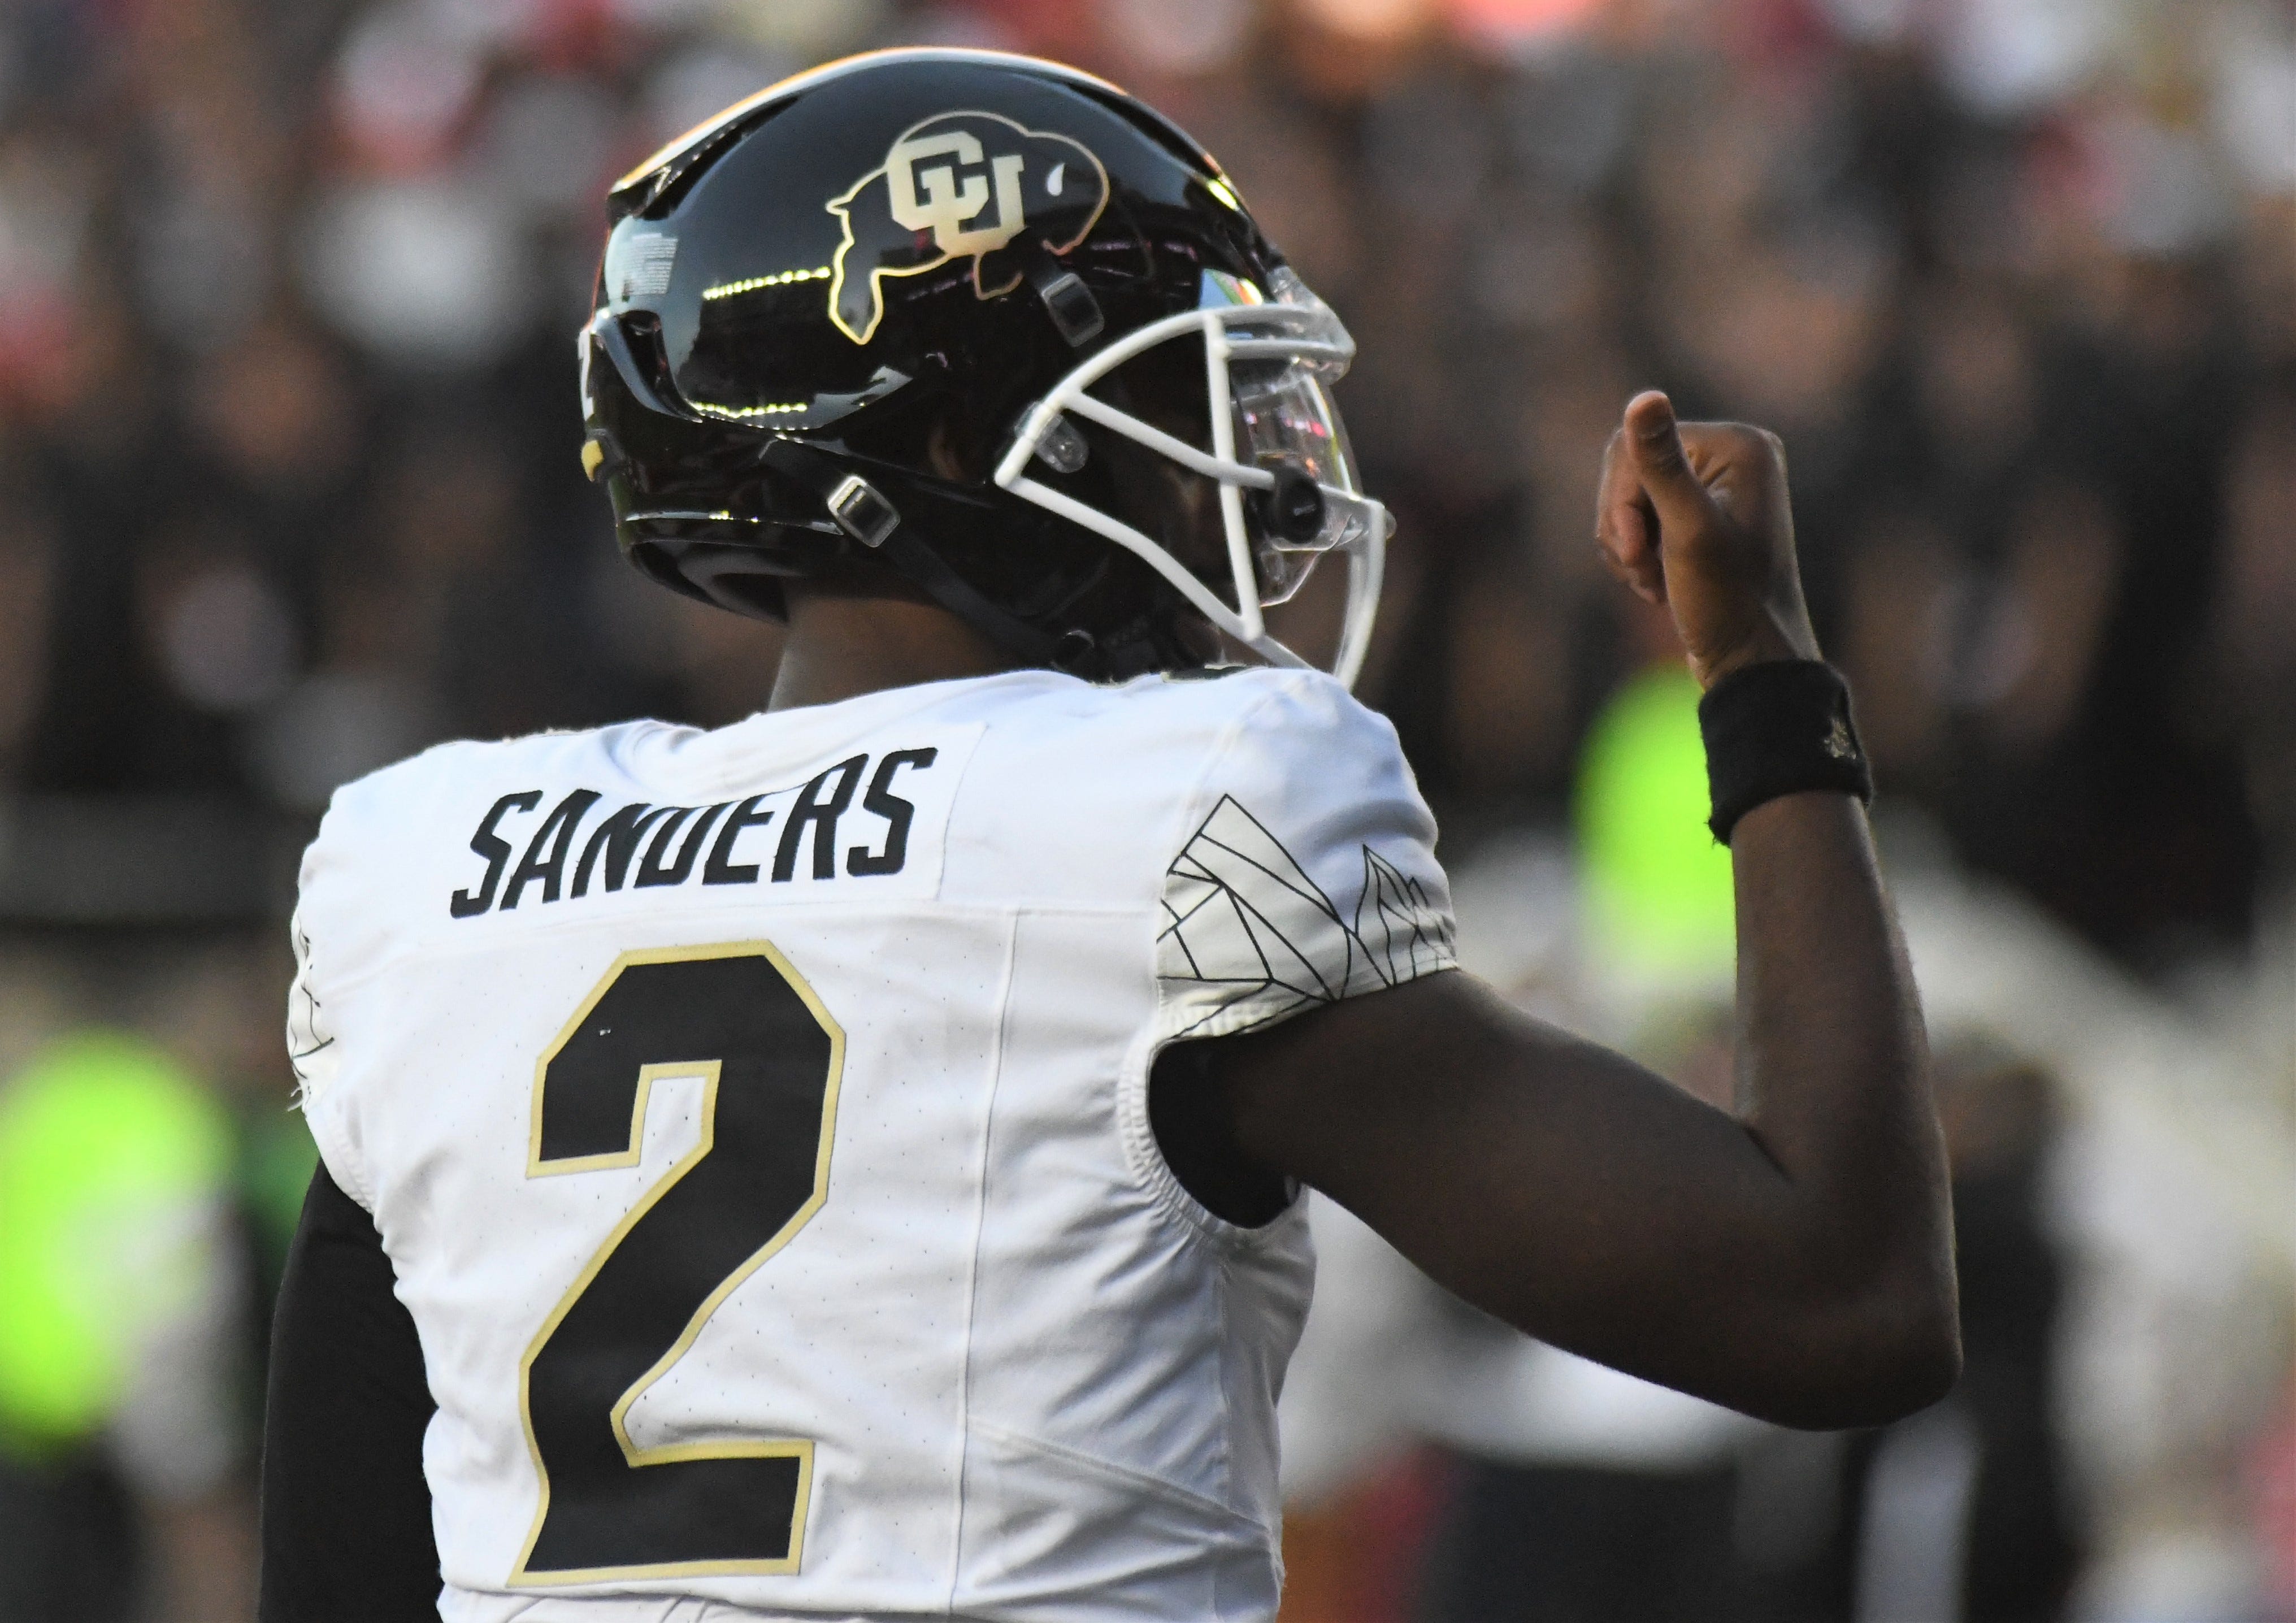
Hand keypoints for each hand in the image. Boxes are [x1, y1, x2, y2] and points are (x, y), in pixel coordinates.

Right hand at [1595, 391, 1820, 688]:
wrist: (1751, 663)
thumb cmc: (1728, 601)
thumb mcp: (1688, 532)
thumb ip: (1661, 465)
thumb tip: (1643, 397)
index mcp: (1739, 445)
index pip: (1635, 447)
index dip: (1622, 503)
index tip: (1637, 553)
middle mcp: (1733, 455)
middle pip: (1628, 469)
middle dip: (1623, 525)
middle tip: (1642, 571)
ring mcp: (1718, 487)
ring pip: (1628, 498)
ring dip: (1627, 546)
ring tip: (1653, 583)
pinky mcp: (1703, 516)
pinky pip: (1642, 519)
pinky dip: (1636, 555)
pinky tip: (1658, 584)